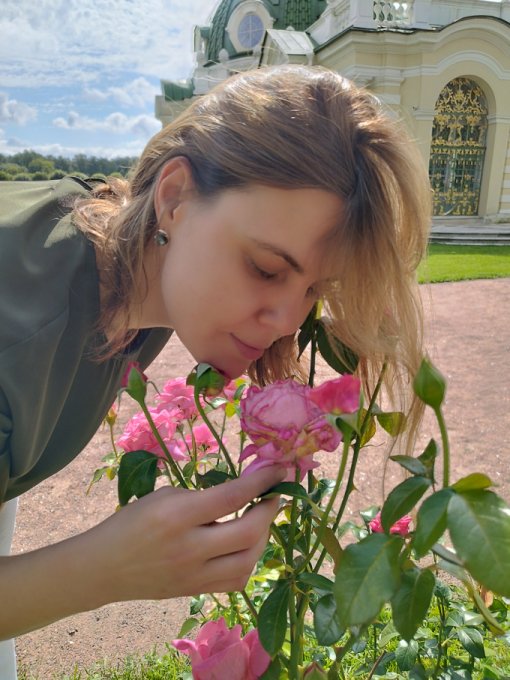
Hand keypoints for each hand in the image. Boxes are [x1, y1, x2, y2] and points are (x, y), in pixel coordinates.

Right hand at [93, 465, 285, 600]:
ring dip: (263, 538)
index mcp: (178, 516)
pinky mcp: (195, 591)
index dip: (261, 481)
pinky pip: (235, 581)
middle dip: (270, 511)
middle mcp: (189, 548)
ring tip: (261, 520)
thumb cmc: (132, 522)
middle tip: (274, 496)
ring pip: (248, 562)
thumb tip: (240, 495)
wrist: (104, 568)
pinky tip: (245, 546)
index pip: (232, 496)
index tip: (279, 470)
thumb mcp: (164, 497)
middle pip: (249, 533)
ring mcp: (194, 575)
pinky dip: (249, 561)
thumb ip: (202, 497)